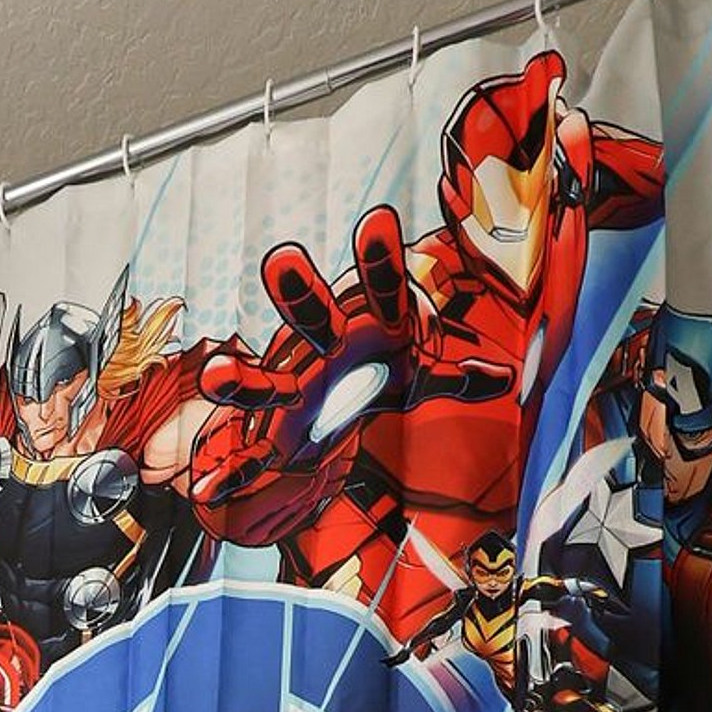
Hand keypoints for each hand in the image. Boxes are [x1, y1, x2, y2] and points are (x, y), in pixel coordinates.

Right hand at [192, 221, 508, 536]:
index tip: (376, 222)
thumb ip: (463, 372)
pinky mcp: (277, 430)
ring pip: (268, 380)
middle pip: (312, 317)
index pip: (380, 287)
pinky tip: (203, 489)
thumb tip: (507, 377)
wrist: (341, 405)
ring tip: (216, 377)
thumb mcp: (429, 369)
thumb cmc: (384, 370)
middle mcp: (327, 349)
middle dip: (297, 294)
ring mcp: (296, 388)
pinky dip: (231, 473)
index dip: (379, 260)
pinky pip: (252, 454)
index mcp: (370, 324)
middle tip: (280, 262)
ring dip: (242, 380)